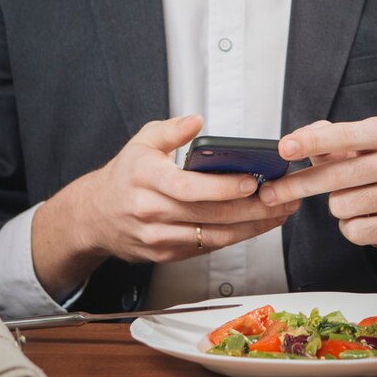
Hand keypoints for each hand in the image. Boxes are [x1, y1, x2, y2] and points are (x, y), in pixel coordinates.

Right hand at [32, 116, 298, 291]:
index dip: (221, 187)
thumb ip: (171, 129)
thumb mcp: (142, 141)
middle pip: (208, 215)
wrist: (94, 216)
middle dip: (251, 208)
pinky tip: (258, 224)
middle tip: (282, 196)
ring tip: (280, 211)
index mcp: (145, 179)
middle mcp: (151, 211)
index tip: (250, 181)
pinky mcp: (167, 254)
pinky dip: (236, 236)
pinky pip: (208, 247)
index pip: (187, 188)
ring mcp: (159, 238)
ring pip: (214, 236)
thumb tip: (196, 122)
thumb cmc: (124, 176)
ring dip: (252, 226)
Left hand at [257, 117, 376, 248]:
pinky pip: (356, 230)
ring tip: (346, 199)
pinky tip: (359, 216)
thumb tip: (293, 140)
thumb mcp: (346, 145)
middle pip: (338, 175)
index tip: (283, 148)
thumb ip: (319, 136)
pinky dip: (348, 226)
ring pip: (344, 205)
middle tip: (270, 193)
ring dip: (335, 206)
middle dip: (298, 185)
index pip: (346, 134)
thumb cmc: (364, 166)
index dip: (313, 141)